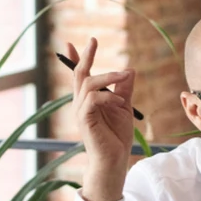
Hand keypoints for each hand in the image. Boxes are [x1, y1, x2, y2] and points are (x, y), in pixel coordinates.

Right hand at [70, 38, 135, 200]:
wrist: (114, 160)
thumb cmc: (117, 137)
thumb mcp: (124, 107)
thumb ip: (125, 89)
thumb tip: (130, 70)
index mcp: (88, 100)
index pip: (79, 76)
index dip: (75, 59)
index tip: (70, 44)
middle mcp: (81, 104)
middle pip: (79, 75)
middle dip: (85, 56)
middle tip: (93, 40)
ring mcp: (81, 112)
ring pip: (88, 84)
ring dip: (107, 76)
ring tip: (124, 75)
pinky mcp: (85, 120)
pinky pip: (92, 99)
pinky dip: (107, 96)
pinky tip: (120, 101)